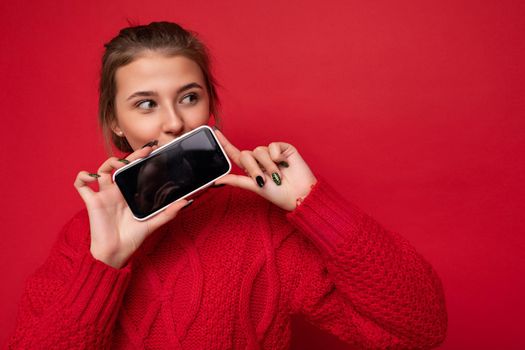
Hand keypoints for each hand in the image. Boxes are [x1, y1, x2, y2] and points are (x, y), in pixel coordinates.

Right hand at [74, 145, 189, 268]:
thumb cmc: (133, 238)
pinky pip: (81, 185)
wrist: (117, 253)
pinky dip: (82, 177)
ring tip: (120, 164)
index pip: (135, 171)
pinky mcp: (92, 201)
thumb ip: (169, 212)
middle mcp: (117, 191)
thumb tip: (186, 201)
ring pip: (102, 170)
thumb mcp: (154, 223)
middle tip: (145, 151)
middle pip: (121, 166)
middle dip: (130, 156)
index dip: (141, 159)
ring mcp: (104, 195)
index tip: (153, 149)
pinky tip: (91, 176)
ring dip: (109, 162)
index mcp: (130, 193)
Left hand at [213, 130, 316, 210]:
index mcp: (251, 169)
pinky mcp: (282, 148)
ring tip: (278, 175)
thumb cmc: (279, 194)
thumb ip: (236, 181)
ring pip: (259, 151)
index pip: (235, 154)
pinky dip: (276, 156)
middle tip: (263, 180)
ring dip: (267, 166)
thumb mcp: (254, 188)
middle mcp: (260, 160)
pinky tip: (284, 164)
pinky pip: (272, 146)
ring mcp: (271, 153)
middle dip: (253, 168)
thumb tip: (217, 180)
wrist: (299, 193)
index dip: (225, 144)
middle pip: (246, 155)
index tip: (215, 131)